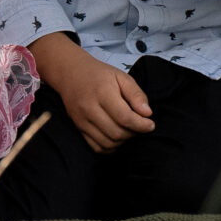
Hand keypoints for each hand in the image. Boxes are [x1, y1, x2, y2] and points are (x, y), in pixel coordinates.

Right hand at [30, 36, 153, 152]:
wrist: (70, 73)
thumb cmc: (98, 74)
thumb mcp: (121, 76)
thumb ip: (136, 94)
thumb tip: (147, 114)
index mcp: (102, 93)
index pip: (125, 117)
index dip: (141, 125)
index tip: (150, 124)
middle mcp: (89, 108)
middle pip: (117, 133)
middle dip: (133, 133)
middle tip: (140, 126)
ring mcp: (81, 120)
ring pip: (107, 143)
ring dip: (123, 141)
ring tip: (128, 130)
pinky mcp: (78, 128)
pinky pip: (96, 147)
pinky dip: (110, 147)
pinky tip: (116, 137)